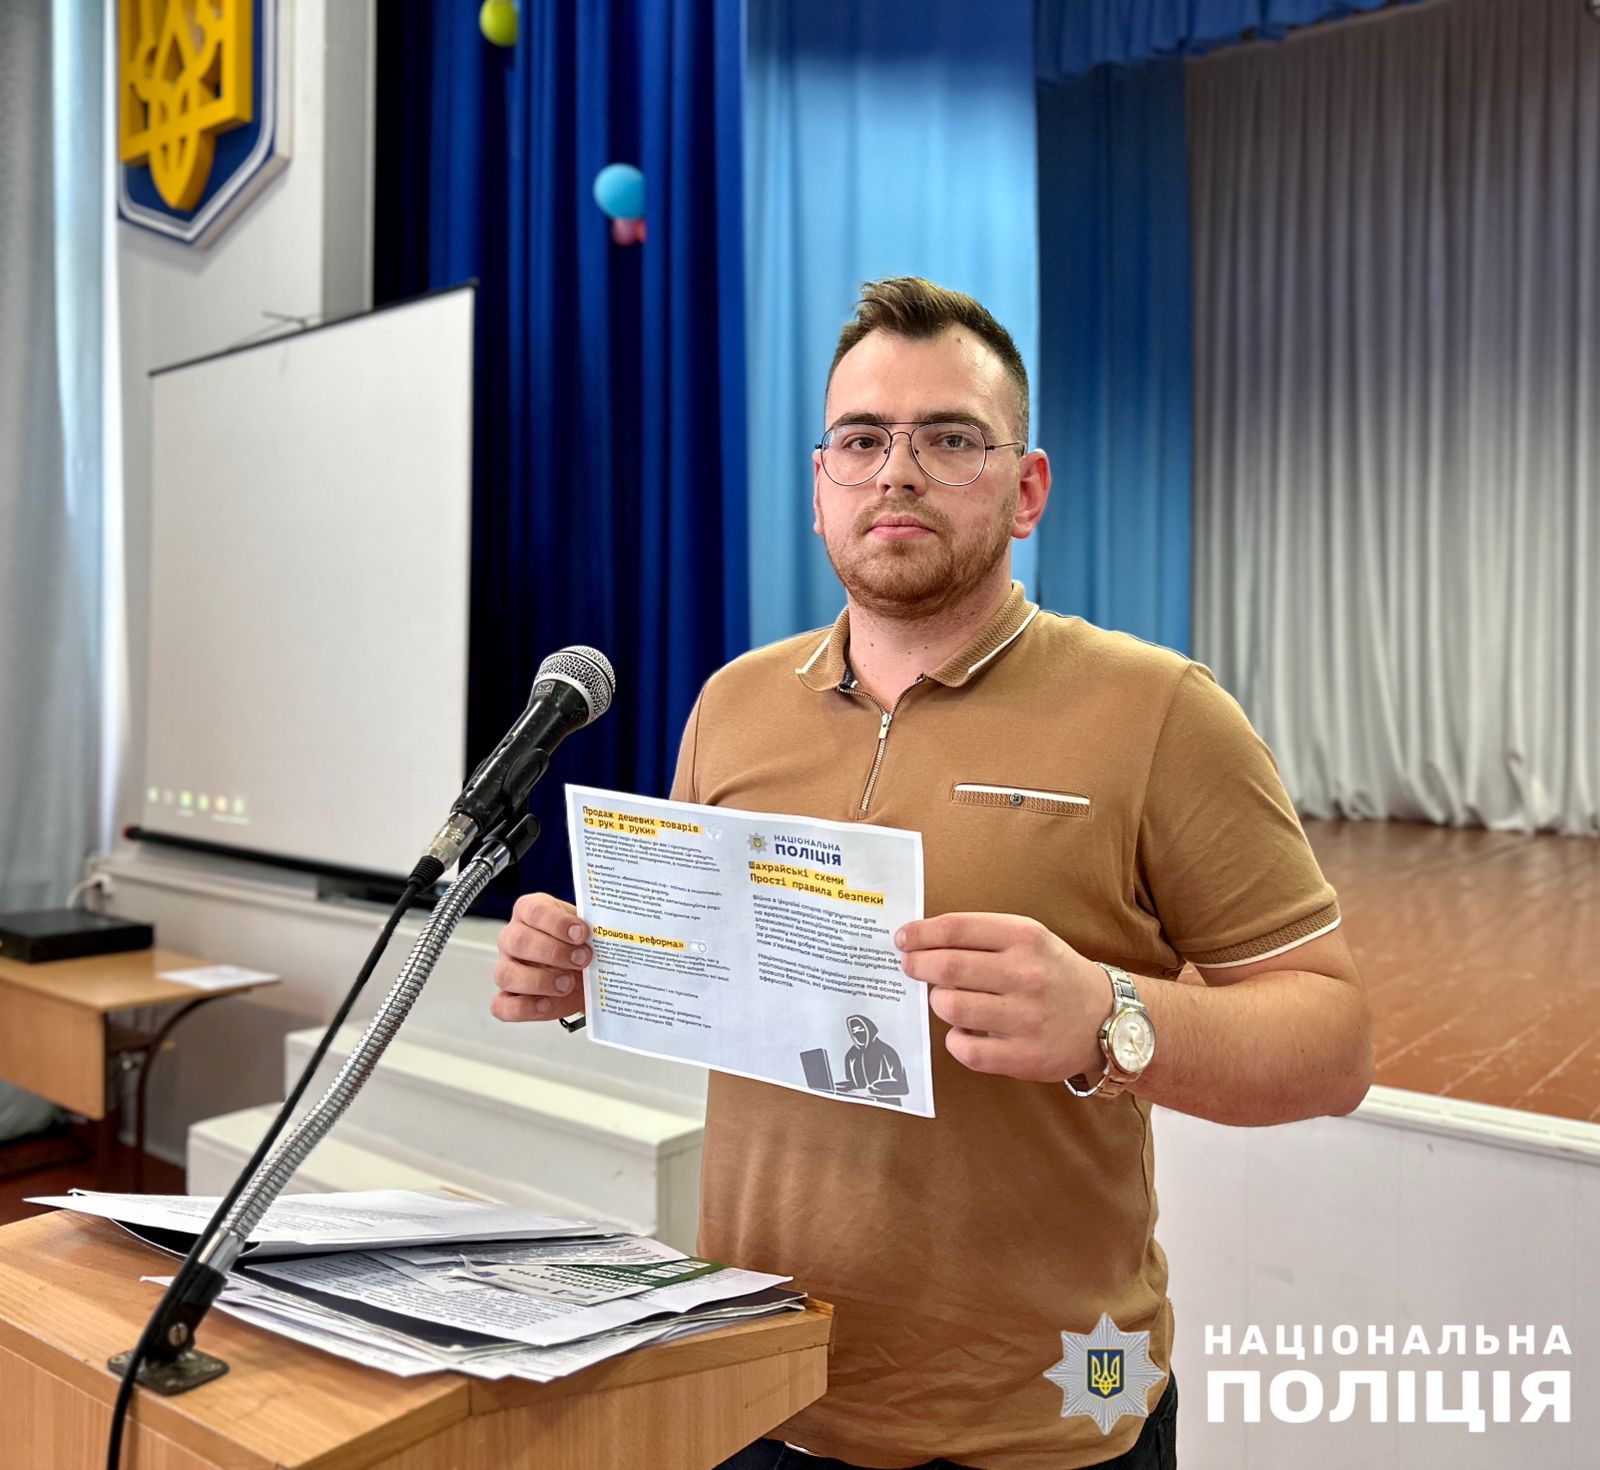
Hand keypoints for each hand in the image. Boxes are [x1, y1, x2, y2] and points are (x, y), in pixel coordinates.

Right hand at [492, 893, 588, 1023]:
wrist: (586, 975)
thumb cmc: (582, 947)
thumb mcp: (589, 933)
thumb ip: (594, 930)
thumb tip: (608, 933)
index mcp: (530, 913)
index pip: (533, 910)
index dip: (557, 923)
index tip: (582, 933)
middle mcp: (513, 938)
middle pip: (518, 941)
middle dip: (553, 952)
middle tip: (582, 959)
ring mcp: (507, 968)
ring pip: (506, 974)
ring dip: (540, 981)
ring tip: (568, 984)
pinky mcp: (508, 998)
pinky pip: (503, 1006)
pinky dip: (525, 1007)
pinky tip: (548, 1002)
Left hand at [895, 913, 1111, 1082]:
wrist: (1105, 1018)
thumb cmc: (1053, 973)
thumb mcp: (1029, 938)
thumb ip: (981, 936)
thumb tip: (920, 941)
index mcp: (1025, 937)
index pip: (957, 928)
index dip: (920, 934)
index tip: (903, 939)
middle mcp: (1026, 974)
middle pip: (947, 967)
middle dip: (918, 966)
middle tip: (911, 967)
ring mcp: (1025, 1017)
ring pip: (950, 1007)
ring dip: (938, 1002)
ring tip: (945, 999)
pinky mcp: (1023, 1056)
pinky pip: (965, 1049)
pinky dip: (955, 1039)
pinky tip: (964, 1032)